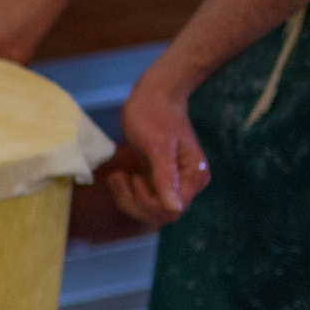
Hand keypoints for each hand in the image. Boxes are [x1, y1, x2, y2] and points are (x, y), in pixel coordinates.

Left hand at [106, 78, 208, 227]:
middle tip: (119, 178)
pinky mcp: (159, 179)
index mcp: (194, 176)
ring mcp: (173, 183)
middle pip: (161, 214)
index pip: (172, 210)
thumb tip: (175, 208)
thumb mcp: (157, 146)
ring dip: (128, 199)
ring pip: (149, 210)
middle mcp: (187, 184)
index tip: (134, 179)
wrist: (154, 94)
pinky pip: (143, 199)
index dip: (149, 203)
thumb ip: (166, 178)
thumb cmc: (155, 114)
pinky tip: (117, 177)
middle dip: (135, 202)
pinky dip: (126, 193)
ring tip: (116, 177)